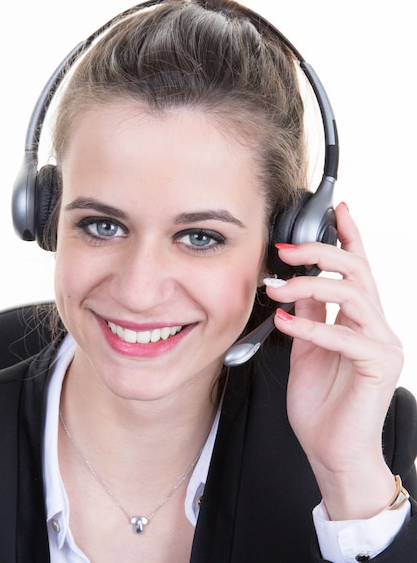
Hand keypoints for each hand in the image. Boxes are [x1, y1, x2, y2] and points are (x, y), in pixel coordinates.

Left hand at [265, 202, 403, 518]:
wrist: (330, 451)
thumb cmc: (321, 403)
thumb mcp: (307, 347)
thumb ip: (308, 313)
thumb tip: (298, 282)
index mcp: (360, 319)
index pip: (358, 269)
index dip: (350, 235)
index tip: (337, 208)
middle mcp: (376, 326)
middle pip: (357, 271)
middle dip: (321, 252)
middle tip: (285, 249)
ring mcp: (382, 344)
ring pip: (354, 294)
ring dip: (311, 285)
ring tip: (277, 288)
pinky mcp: (378, 365)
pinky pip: (344, 335)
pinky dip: (311, 325)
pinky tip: (285, 321)